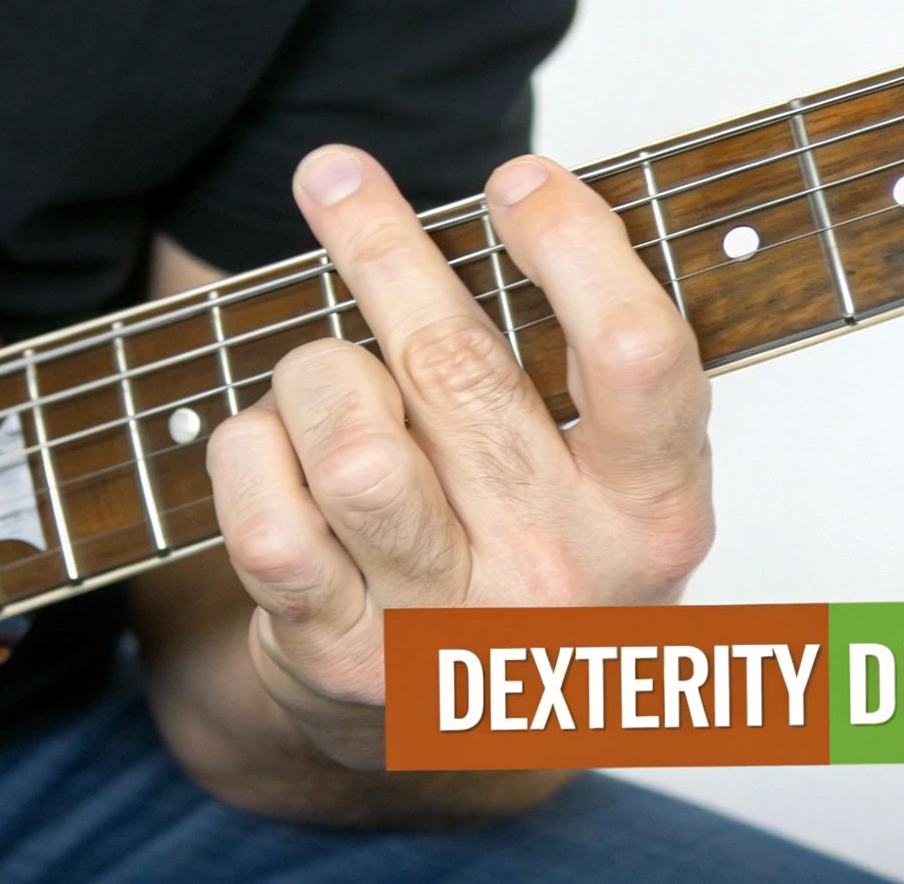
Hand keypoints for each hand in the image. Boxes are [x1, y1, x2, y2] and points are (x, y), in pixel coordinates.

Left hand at [205, 145, 714, 769]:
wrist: (466, 724)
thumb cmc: (537, 557)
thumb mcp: (613, 478)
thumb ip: (590, 362)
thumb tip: (523, 190)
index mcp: (654, 514)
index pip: (638, 354)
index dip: (574, 246)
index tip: (516, 178)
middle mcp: (561, 574)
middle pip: (458, 370)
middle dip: (382, 251)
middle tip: (336, 181)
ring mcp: (446, 625)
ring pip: (352, 438)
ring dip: (315, 374)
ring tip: (319, 371)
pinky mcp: (339, 655)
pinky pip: (266, 514)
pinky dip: (249, 451)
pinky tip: (268, 444)